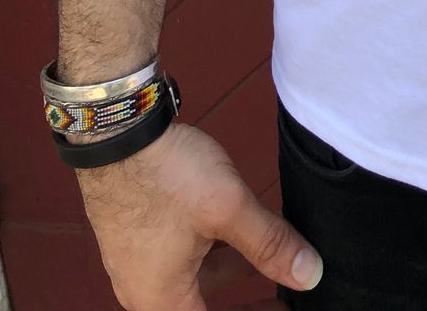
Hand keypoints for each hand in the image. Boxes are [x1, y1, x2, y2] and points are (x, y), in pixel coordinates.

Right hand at [71, 117, 323, 308]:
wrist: (116, 133)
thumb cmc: (166, 175)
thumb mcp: (228, 209)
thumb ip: (270, 244)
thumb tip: (310, 274)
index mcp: (161, 301)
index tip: (282, 305)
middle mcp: (142, 291)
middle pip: (201, 304)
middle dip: (245, 293)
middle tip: (282, 283)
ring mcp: (135, 263)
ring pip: (193, 277)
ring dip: (230, 266)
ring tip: (268, 248)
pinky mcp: (136, 235)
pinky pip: (179, 256)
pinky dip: (210, 249)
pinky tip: (233, 226)